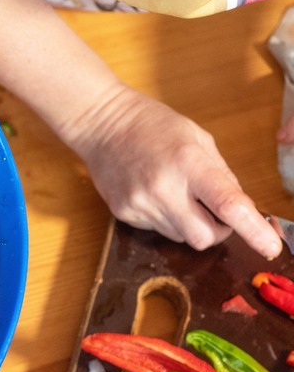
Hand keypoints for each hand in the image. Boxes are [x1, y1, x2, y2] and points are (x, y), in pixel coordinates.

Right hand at [67, 85, 282, 257]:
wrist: (101, 124)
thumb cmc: (152, 125)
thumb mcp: (198, 139)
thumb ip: (222, 175)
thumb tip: (241, 209)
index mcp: (189, 163)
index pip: (228, 205)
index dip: (253, 230)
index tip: (270, 247)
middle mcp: (163, 189)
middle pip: (203, 237)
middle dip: (217, 232)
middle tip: (216, 214)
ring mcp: (140, 204)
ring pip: (180, 237)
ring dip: (189, 223)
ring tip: (176, 194)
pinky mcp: (123, 213)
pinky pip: (157, 230)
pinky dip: (166, 219)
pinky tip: (155, 194)